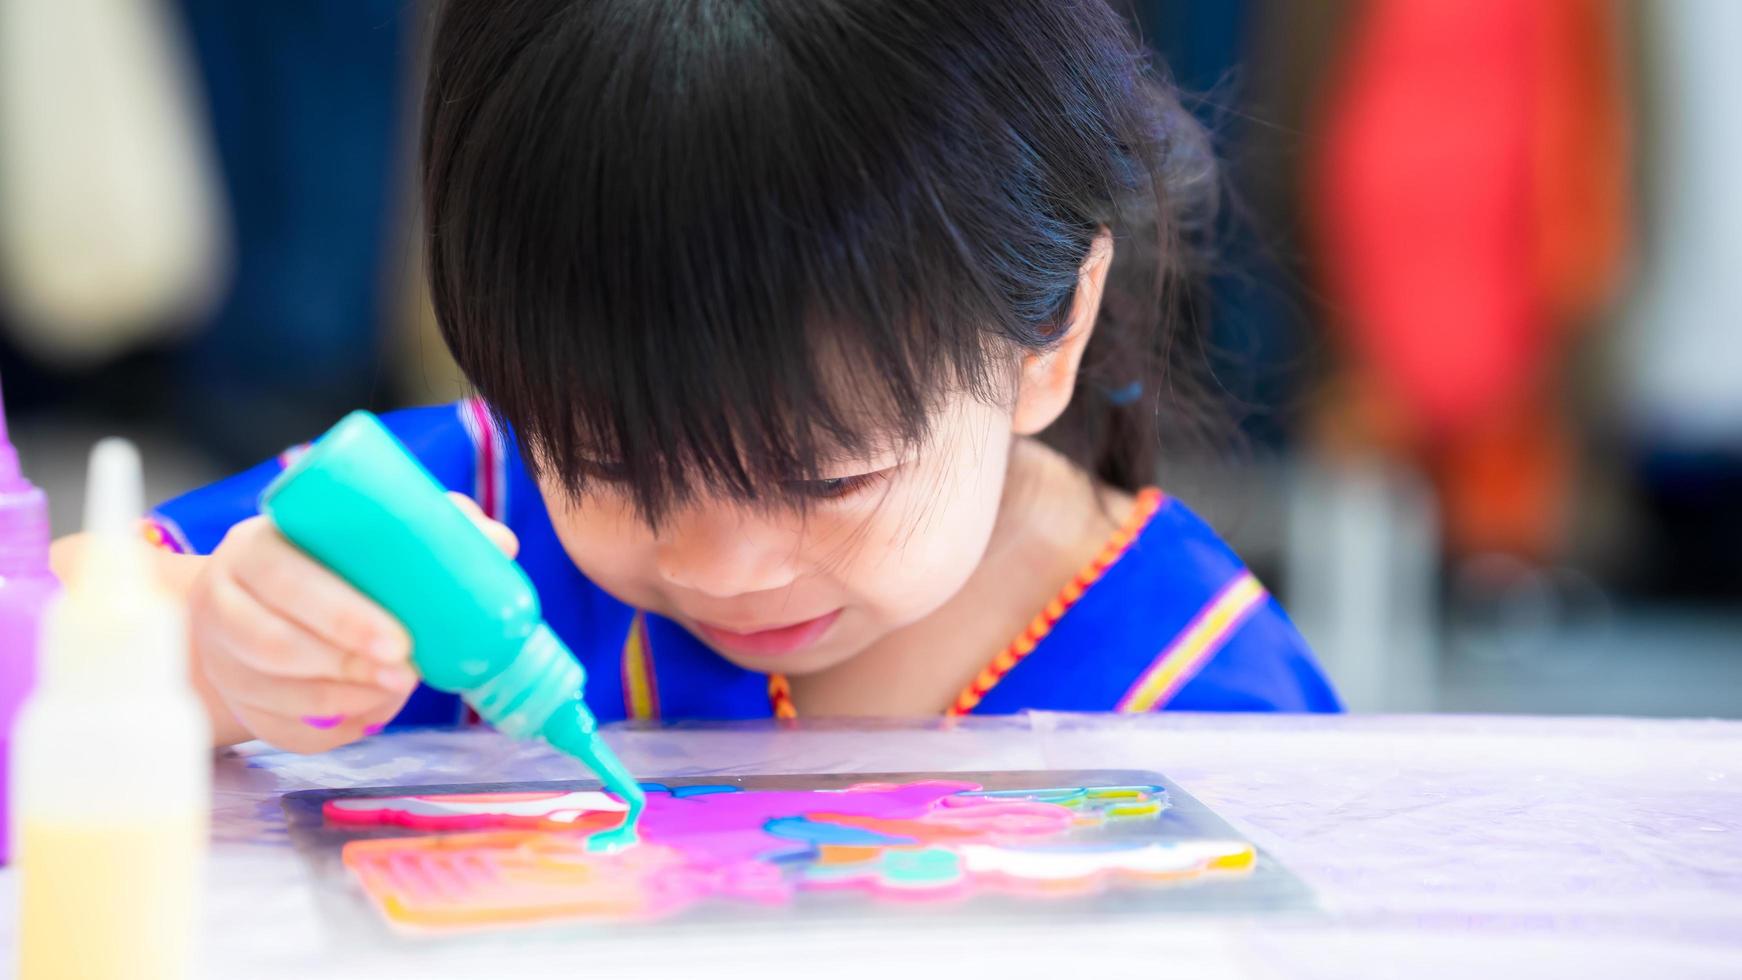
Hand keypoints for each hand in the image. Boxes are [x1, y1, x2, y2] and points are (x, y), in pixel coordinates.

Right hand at [188, 492, 517, 751]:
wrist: (267, 600)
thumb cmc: (333, 561)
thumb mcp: (369, 534)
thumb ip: (433, 529)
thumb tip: (499, 544)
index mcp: (254, 547)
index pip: (287, 580)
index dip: (342, 616)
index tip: (400, 641)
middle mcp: (221, 600)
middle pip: (276, 644)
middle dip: (349, 665)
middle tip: (407, 674)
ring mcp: (220, 656)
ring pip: (275, 691)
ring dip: (345, 698)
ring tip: (396, 690)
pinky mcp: (234, 701)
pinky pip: (279, 728)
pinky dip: (332, 726)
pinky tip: (369, 712)